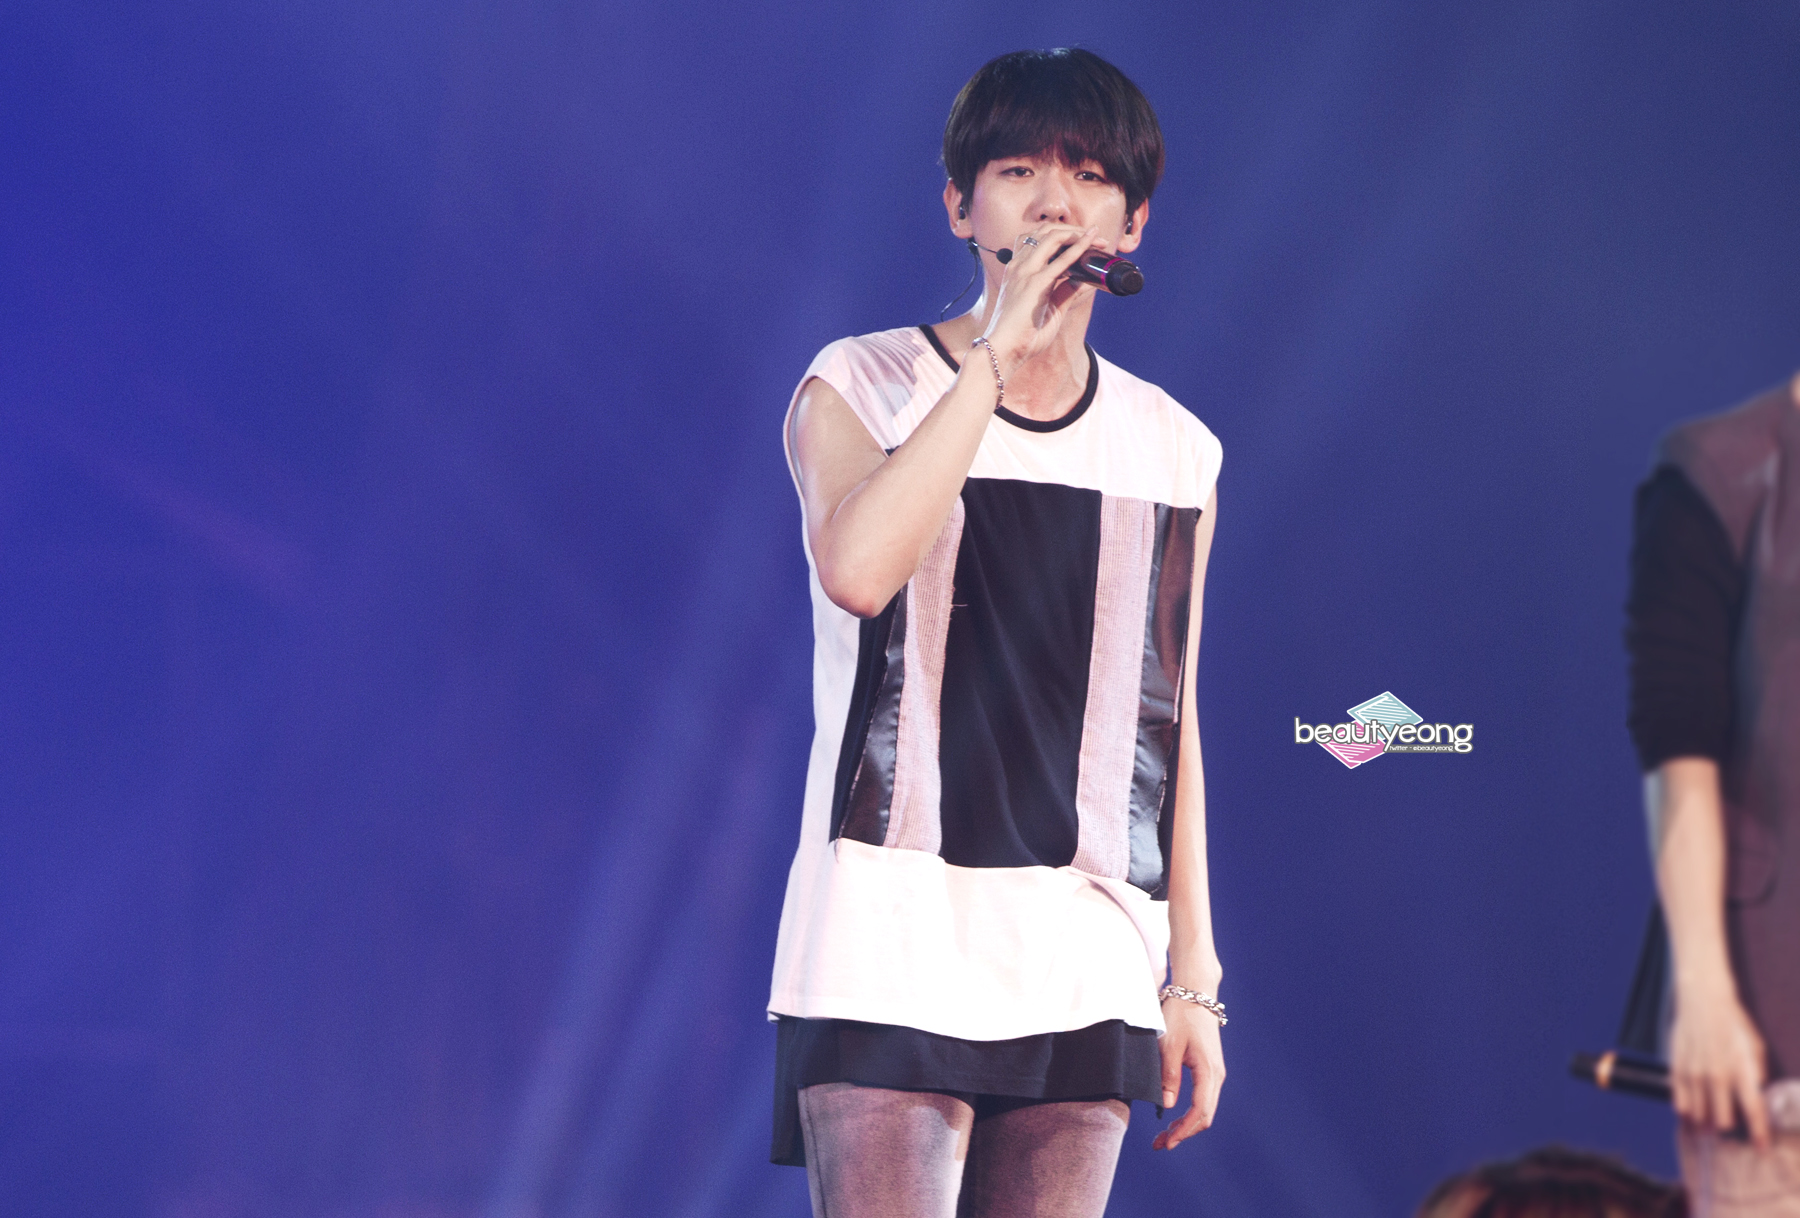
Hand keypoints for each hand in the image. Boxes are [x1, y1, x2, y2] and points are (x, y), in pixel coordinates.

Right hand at [981, 222, 1100, 373]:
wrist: (1004, 351)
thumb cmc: (1023, 335)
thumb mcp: (1050, 308)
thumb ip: (1065, 292)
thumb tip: (1085, 279)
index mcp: (1017, 270)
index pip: (1038, 239)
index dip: (1063, 235)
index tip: (1085, 240)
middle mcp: (1019, 266)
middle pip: (1045, 231)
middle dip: (1073, 229)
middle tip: (1096, 237)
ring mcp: (1025, 272)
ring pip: (1052, 236)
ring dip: (1077, 234)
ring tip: (1097, 238)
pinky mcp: (1035, 283)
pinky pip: (1061, 260)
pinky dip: (1078, 248)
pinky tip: (1091, 243)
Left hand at [1152, 998, 1224, 1149]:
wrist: (1196, 992)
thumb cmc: (1181, 1015)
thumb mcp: (1170, 1044)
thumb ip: (1169, 1075)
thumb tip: (1166, 1106)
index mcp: (1208, 1071)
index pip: (1199, 1112)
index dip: (1183, 1131)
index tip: (1167, 1143)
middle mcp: (1217, 1076)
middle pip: (1205, 1116)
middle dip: (1184, 1133)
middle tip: (1160, 1144)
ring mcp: (1215, 1073)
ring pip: (1205, 1109)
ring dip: (1186, 1124)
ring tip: (1164, 1135)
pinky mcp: (1210, 1069)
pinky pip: (1203, 1098)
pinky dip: (1190, 1112)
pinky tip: (1174, 1117)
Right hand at [1670, 983, 1771, 1148]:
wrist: (1702, 1001)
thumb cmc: (1733, 1023)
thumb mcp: (1755, 1046)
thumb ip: (1757, 1073)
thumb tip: (1757, 1092)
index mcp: (1741, 1071)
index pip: (1753, 1111)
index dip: (1758, 1133)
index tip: (1760, 1147)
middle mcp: (1717, 1076)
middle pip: (1722, 1120)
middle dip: (1727, 1129)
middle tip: (1728, 1128)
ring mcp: (1694, 1073)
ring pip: (1698, 1114)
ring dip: (1705, 1123)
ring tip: (1707, 1127)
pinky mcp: (1677, 1068)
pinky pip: (1679, 1100)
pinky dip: (1686, 1110)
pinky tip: (1689, 1114)